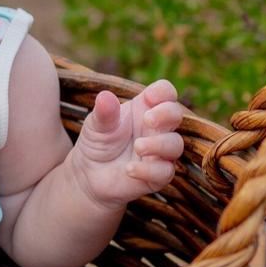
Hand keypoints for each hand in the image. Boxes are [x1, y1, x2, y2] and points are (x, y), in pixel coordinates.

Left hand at [69, 80, 183, 210]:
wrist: (89, 173)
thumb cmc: (97, 142)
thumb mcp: (96, 125)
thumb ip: (103, 112)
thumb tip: (105, 96)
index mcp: (144, 108)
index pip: (165, 92)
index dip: (163, 91)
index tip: (150, 97)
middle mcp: (156, 128)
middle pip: (175, 115)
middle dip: (166, 114)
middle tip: (147, 119)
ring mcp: (160, 152)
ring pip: (175, 144)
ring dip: (159, 144)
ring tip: (138, 147)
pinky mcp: (157, 175)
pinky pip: (165, 172)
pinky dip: (148, 170)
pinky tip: (129, 169)